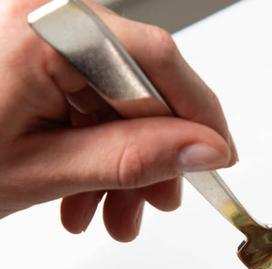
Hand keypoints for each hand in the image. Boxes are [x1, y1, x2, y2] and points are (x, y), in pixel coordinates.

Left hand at [0, 0, 235, 240]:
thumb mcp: (45, 170)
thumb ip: (133, 156)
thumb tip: (203, 149)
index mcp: (48, 34)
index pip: (158, 63)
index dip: (199, 117)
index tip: (218, 163)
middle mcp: (47, 25)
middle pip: (141, 87)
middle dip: (155, 157)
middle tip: (156, 206)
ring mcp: (38, 44)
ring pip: (119, 105)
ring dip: (125, 168)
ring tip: (111, 218)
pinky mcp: (31, 66)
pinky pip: (89, 108)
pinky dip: (96, 157)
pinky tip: (83, 199)